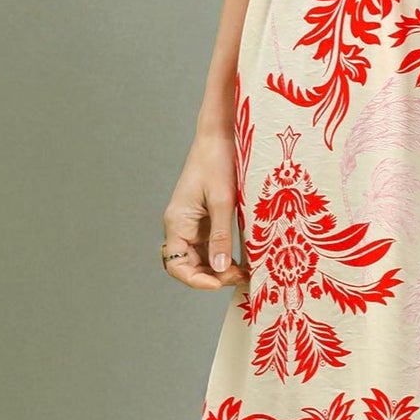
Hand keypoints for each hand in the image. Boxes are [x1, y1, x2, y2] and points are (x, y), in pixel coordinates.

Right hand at [161, 129, 251, 290]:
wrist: (220, 135)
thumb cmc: (218, 162)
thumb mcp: (222, 200)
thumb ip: (220, 235)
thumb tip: (219, 268)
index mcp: (177, 222)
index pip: (176, 265)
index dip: (196, 280)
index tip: (220, 283)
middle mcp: (180, 225)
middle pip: (187, 265)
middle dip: (211, 277)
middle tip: (239, 277)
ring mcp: (191, 223)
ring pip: (199, 258)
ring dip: (218, 268)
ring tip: (244, 271)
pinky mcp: (204, 218)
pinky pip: (209, 245)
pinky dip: (222, 256)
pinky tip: (242, 259)